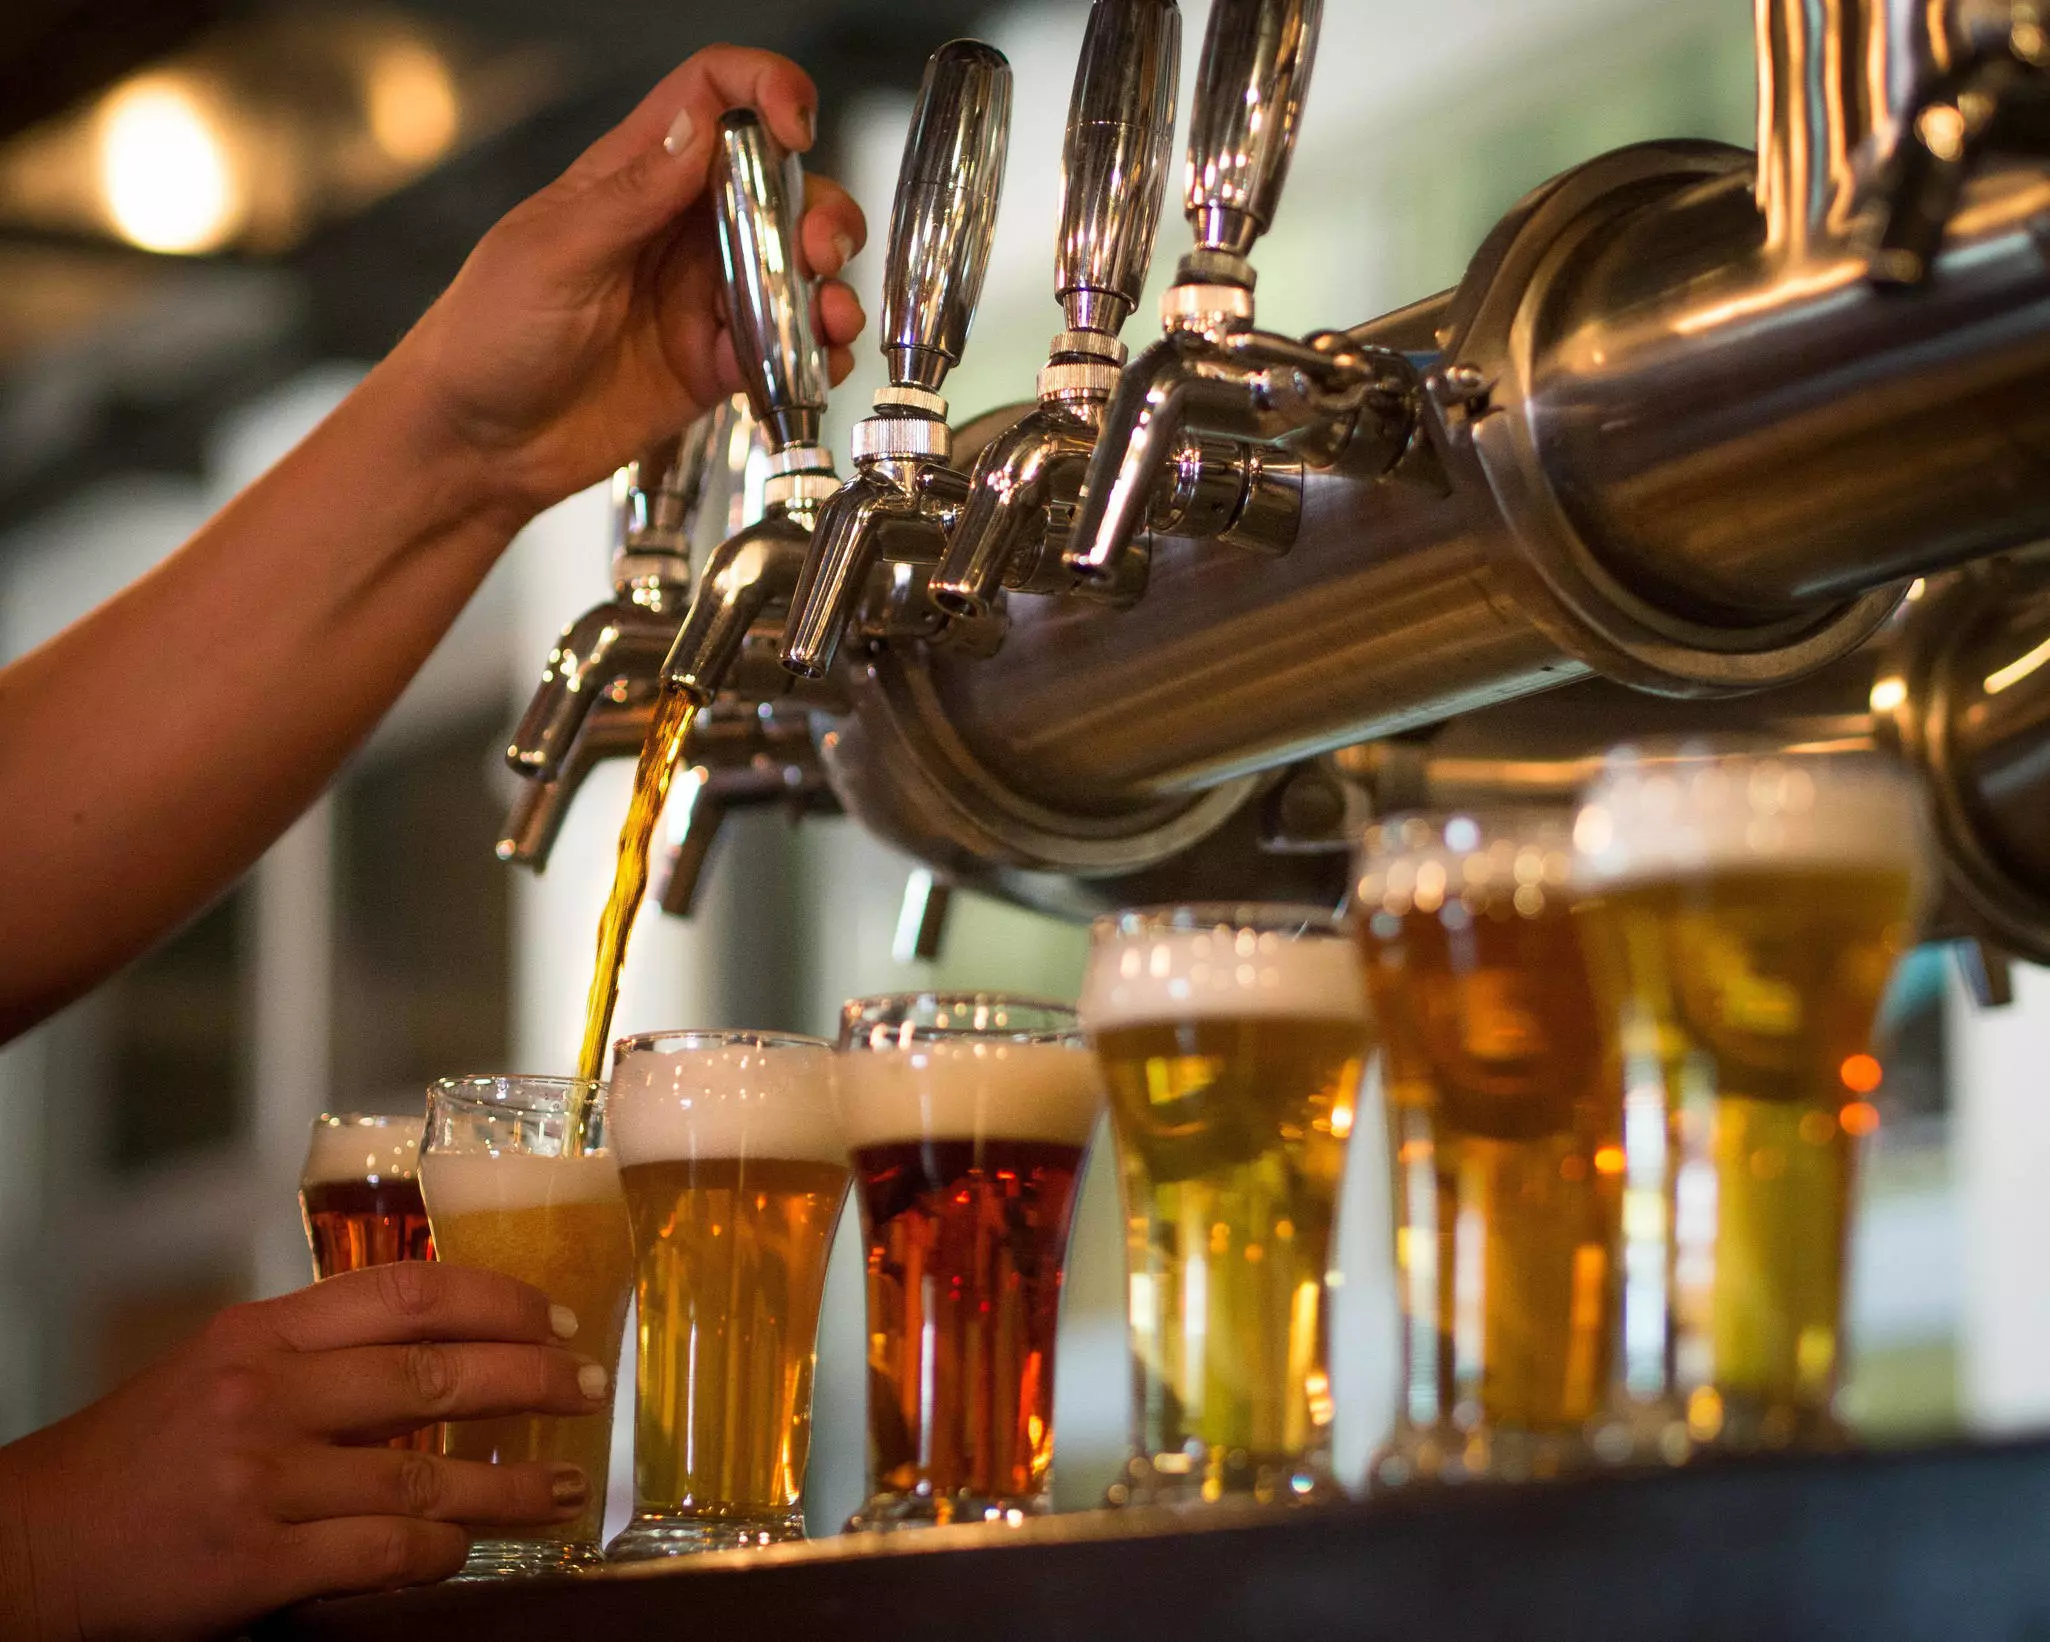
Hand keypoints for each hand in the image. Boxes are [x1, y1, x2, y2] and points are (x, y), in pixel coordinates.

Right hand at [0, 1264, 612, 1640]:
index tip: (556, 1317)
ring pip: (424, 1478)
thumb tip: (436, 1347)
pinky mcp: (255, 1561)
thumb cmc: (134, 1459)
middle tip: (587, 1388)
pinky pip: (383, 1555)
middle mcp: (266, 1394)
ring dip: (507, 1486)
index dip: (500, 1300)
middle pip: (437, 1376)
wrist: (32, 1548)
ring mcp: (262, 1478)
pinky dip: (438, 1553)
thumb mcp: (218, 1369)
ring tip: (558, 1488)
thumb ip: (314, 1353)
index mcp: (262, 1333)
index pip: (410, 1293)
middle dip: (532, 1380)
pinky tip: (468, 1549)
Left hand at [387, 46, 867, 520]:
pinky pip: (788, 347)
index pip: (712, 96)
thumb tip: (700, 126)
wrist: (477, 446)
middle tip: (819, 251)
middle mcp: (680, 229)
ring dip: (830, 286)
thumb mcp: (553, 254)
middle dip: (820, 211)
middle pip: (780, 186)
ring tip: (830, 318)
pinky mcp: (717, 365)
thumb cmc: (486, 338)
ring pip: (797, 268)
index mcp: (634, 176)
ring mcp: (703, 298)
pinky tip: (814, 365)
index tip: (795, 127)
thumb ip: (632, 195)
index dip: (765, 91)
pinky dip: (816, 353)